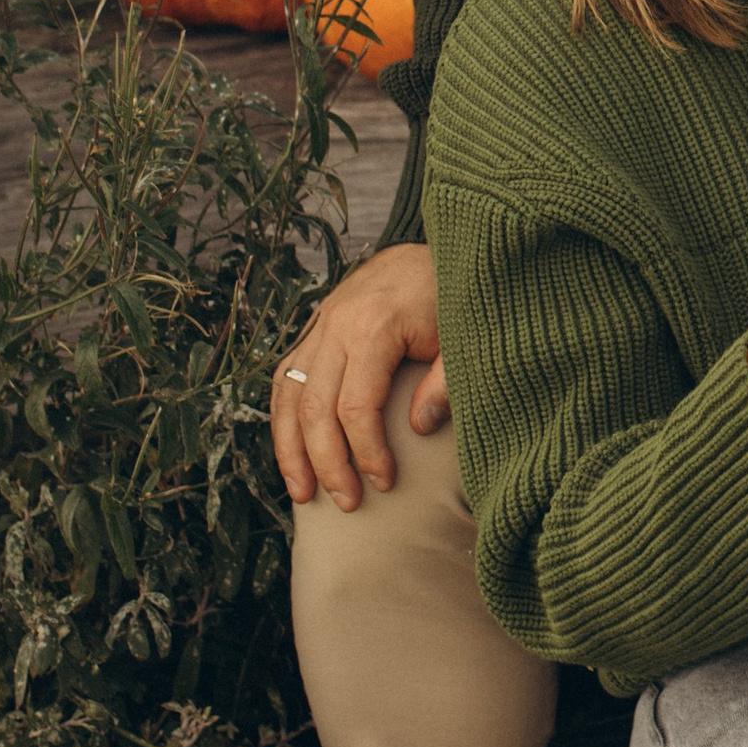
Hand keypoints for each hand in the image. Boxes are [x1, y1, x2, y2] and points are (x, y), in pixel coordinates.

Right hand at [272, 244, 448, 509]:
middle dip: (327, 462)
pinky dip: (284, 418)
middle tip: (346, 502)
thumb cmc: (459, 295)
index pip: (355, 406)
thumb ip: (445, 384)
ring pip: (289, 394)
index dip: (365, 452)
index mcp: (374, 326)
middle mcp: (337, 323)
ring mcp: (321, 322)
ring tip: (304, 494)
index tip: (384, 483)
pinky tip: (292, 452)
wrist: (445, 244)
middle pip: (315, 407)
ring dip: (292, 448)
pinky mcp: (316, 324)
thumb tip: (417, 428)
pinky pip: (286, 376)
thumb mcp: (462, 338)